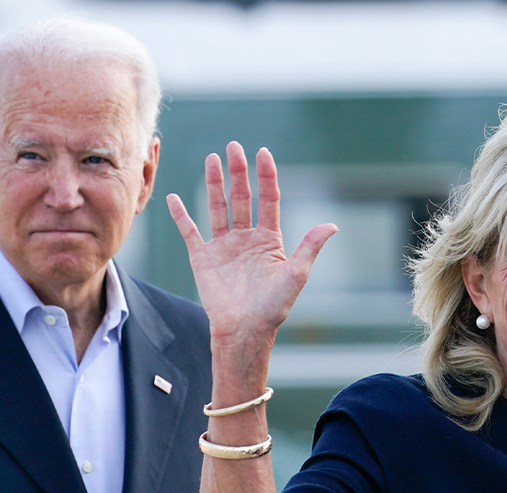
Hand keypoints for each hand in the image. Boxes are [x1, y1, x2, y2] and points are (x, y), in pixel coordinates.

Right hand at [167, 142, 336, 348]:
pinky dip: (181, 216)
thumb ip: (310, 246)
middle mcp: (246, 239)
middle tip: (234, 147)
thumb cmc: (273, 307)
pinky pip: (190, 232)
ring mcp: (224, 247)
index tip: (263, 153)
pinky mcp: (203, 258)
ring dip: (215, 184)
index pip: (268, 200)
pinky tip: (174, 198)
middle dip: (239, 172)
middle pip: (243, 197)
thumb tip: (332, 225)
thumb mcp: (296, 274)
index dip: (266, 176)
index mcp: (269, 240)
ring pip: (218, 207)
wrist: (244, 330)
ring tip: (212, 159)